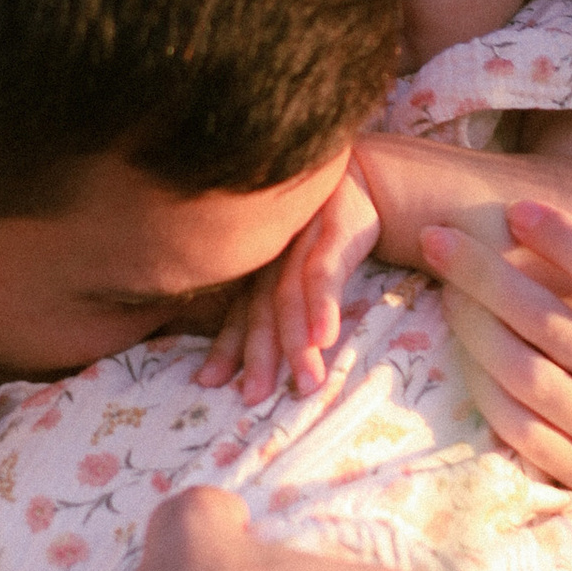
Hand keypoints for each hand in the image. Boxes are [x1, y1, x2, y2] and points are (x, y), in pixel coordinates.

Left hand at [196, 163, 381, 403]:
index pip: (239, 311)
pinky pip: (326, 271)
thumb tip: (245, 357)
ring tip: (306, 380)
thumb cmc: (324, 227)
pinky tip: (325, 336)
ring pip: (291, 297)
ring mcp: (303, 242)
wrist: (363, 172)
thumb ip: (272, 300)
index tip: (208, 383)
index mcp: (262, 268)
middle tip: (254, 398)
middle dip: (259, 356)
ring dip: (297, 342)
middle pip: (261, 311)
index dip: (225, 347)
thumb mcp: (294, 260)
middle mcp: (275, 257)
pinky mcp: (337, 230)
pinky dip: (323, 305)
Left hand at [419, 201, 571, 507]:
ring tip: (443, 280)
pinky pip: (513, 424)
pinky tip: (460, 337)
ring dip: (472, 323)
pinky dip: (478, 377)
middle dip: (488, 273)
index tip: (518, 209)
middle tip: (440, 237)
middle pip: (554, 326)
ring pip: (525, 376)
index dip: (564, 238)